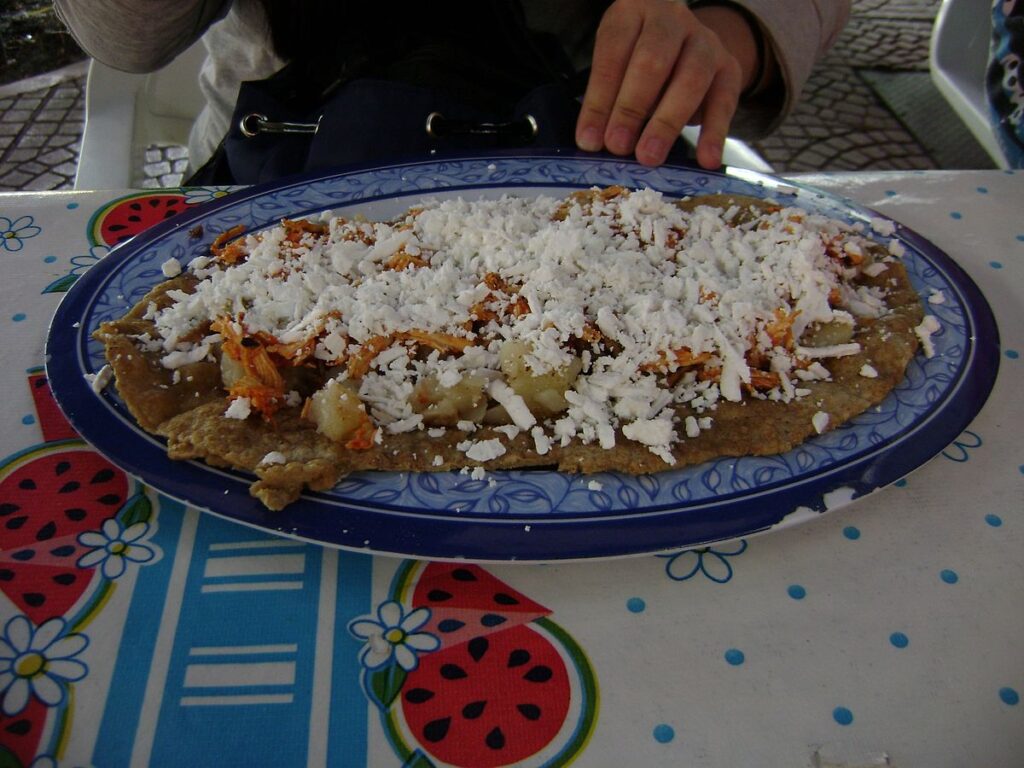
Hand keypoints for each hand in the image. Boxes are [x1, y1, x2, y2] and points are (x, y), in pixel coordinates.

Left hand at [575, 0, 761, 168]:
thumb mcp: (617, 64)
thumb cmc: (640, 57)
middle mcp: (671, 20)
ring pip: (690, 79)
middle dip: (632, 108)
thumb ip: (606, 98)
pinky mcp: (730, 67)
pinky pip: (724, 101)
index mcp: (633, 12)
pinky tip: (706, 160)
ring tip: (648, 156)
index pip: (613, 53)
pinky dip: (714, 133)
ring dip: (666, 123)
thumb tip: (594, 142)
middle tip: (618, 146)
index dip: (600, 99)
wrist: (687, 41)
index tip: (590, 139)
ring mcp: (705, 41)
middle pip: (652, 61)